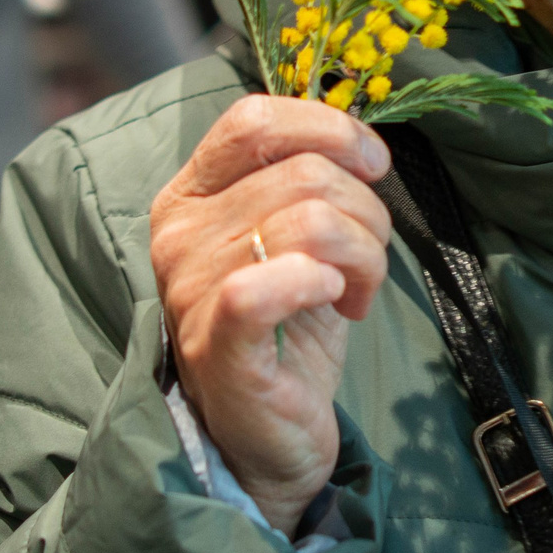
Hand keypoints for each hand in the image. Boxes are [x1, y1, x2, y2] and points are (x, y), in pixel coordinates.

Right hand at [150, 96, 392, 530]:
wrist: (269, 433)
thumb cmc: (288, 327)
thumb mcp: (296, 238)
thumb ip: (309, 181)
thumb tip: (362, 145)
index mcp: (192, 194)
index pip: (253, 119)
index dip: (328, 129)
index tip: (372, 166)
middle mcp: (179, 234)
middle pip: (303, 173)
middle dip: (366, 212)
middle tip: (367, 261)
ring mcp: (190, 289)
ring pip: (311, 222)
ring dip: (364, 254)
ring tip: (357, 291)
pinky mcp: (217, 343)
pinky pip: (273, 283)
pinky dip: (324, 282)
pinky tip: (337, 305)